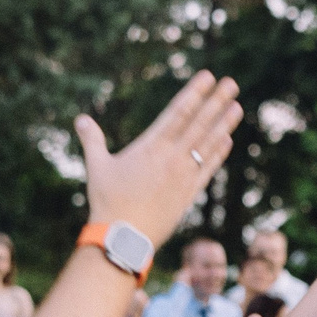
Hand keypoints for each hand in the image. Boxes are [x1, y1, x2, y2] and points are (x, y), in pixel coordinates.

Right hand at [79, 73, 243, 244]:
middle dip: (216, 101)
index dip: (194, 93)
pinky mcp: (190, 194)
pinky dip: (218, 153)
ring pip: (208, 144)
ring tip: (237, 106)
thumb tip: (80, 119)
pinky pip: (208, 168)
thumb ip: (92, 140)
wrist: (124, 238)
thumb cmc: (107, 202)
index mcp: (150, 147)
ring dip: (224, 123)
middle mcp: (172, 158)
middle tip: (231, 83)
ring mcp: (184, 175)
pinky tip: (227, 139)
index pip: (178, 113)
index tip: (208, 77)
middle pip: (199, 124)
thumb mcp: (97, 167)